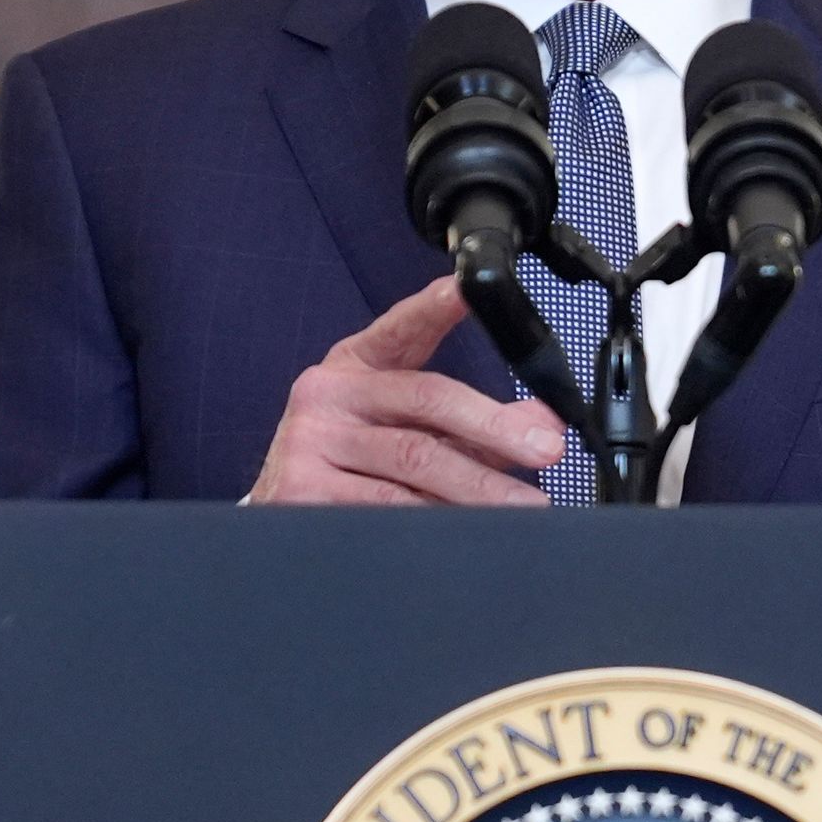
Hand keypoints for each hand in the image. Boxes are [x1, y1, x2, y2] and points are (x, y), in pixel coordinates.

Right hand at [248, 277, 566, 505]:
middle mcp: (327, 395)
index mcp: (355, 366)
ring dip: (478, 488)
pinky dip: (436, 521)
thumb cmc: (350, 461)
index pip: (401, 330)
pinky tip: (468, 531)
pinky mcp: (302, 492)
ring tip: (521, 504)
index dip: (434, 308)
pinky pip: (386, 509)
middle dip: (496, 429)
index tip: (465, 290)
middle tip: (545, 450)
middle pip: (426, 402)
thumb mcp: (405, 427)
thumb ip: (473, 422)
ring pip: (413, 464)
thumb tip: (542, 425)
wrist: (277, 509)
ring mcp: (310, 443)